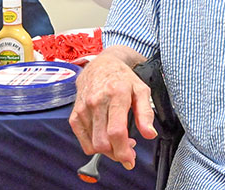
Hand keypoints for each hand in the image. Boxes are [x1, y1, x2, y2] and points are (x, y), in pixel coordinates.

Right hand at [69, 45, 157, 169]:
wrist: (101, 65)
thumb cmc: (123, 78)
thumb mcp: (141, 90)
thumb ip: (146, 113)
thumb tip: (150, 134)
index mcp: (116, 94)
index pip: (116, 131)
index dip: (123, 151)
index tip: (130, 160)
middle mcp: (97, 102)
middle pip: (103, 142)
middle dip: (117, 153)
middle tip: (128, 151)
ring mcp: (83, 109)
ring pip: (93, 145)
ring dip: (108, 151)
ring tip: (119, 143)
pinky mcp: (75, 115)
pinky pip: (84, 141)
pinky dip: (95, 146)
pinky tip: (106, 138)